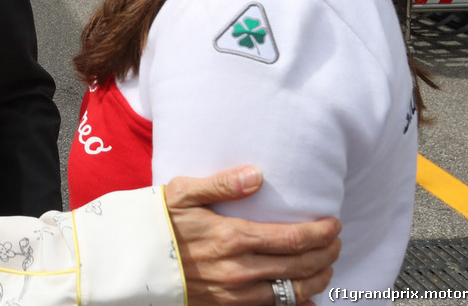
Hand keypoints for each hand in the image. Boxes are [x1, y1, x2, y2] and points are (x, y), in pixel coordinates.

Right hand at [165, 166, 340, 305]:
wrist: (131, 260)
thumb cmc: (157, 222)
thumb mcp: (183, 192)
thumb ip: (222, 184)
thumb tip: (256, 175)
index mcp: (233, 237)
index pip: (293, 238)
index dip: (320, 233)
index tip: (333, 224)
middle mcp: (240, 270)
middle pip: (300, 267)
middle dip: (327, 254)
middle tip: (336, 242)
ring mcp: (235, 294)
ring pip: (292, 293)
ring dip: (317, 280)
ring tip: (327, 266)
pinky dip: (295, 304)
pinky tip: (306, 298)